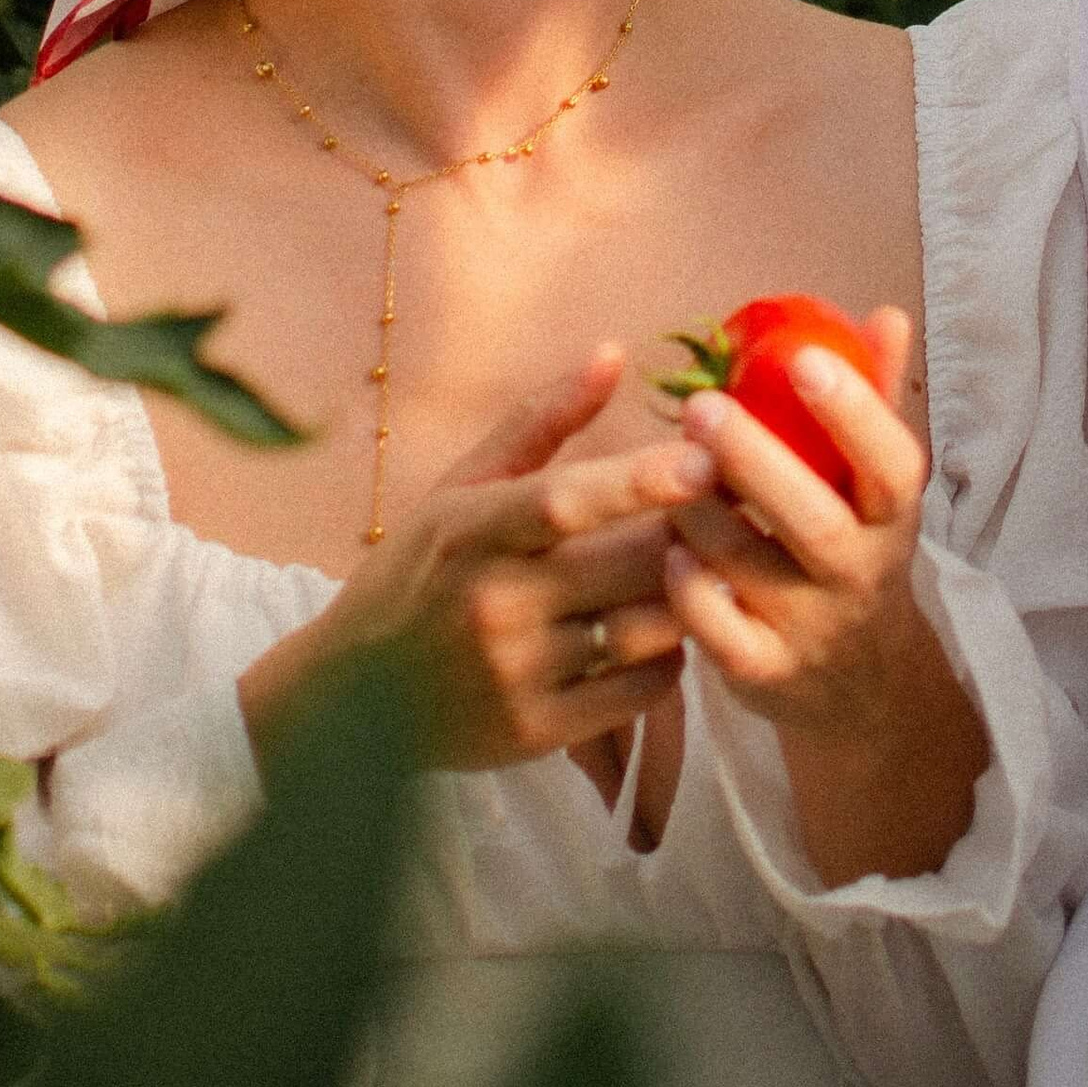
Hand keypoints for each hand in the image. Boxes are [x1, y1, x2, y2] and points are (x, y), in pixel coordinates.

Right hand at [239, 350, 709, 769]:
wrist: (353, 697)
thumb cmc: (419, 571)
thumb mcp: (462, 488)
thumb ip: (542, 421)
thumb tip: (614, 353)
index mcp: (473, 531)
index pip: (564, 500)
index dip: (639, 479)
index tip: (705, 459)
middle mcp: (495, 603)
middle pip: (626, 565)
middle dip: (691, 535)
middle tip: (733, 511)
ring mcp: (518, 674)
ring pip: (645, 630)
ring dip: (689, 596)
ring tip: (705, 569)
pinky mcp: (537, 733)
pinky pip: (639, 693)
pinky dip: (670, 659)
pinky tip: (668, 633)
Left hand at [662, 310, 934, 733]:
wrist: (858, 679)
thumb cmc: (853, 546)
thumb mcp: (874, 483)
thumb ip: (874, 399)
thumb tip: (886, 313)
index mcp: (891, 516)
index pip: (892, 465)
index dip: (854, 412)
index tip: (803, 359)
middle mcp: (859, 573)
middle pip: (813, 521)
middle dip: (753, 461)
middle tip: (699, 406)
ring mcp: (811, 628)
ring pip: (746, 568)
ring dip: (697, 513)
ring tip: (662, 467)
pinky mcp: (764, 672)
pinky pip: (716, 633)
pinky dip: (688, 591)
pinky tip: (669, 550)